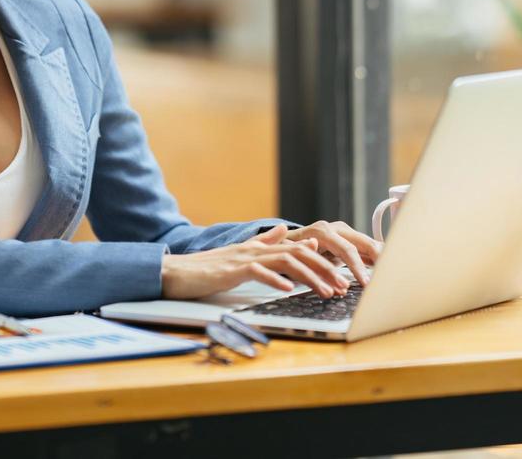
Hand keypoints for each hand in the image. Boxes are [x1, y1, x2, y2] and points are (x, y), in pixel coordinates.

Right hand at [160, 225, 353, 300]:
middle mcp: (257, 249)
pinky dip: (275, 280)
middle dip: (325, 270)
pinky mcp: (232, 270)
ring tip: (326, 291)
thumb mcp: (242, 253)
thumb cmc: (208, 268)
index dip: (323, 262)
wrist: (177, 272)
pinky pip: (258, 272)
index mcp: (261, 247)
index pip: (300, 249)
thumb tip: (286, 229)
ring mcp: (244, 258)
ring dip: (309, 277)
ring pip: (285, 261)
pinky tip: (289, 290)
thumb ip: (265, 241)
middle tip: (343, 286)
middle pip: (299, 253)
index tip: (342, 277)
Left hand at [282, 220, 383, 285]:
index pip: (346, 249)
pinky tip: (389, 269)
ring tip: (394, 272)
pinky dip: (378, 259)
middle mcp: (337, 229)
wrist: (289, 242)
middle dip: (378, 260)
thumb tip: (313, 244)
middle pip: (364, 243)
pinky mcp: (350, 242)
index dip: (357, 267)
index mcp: (323, 231)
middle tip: (387, 277)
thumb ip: (301, 248)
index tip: (365, 283)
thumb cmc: (288, 249)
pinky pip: (368, 250)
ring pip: (369, 244)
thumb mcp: (289, 250)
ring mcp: (346, 234)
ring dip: (382, 258)